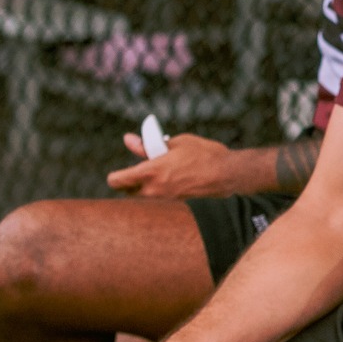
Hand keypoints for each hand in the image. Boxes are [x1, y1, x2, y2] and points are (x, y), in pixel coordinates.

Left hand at [106, 132, 242, 197]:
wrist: (227, 174)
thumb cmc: (202, 154)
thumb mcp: (175, 143)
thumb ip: (148, 145)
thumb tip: (128, 140)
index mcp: (150, 172)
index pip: (117, 181)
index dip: (115, 175)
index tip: (121, 169)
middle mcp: (153, 189)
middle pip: (126, 191)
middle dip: (129, 180)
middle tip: (141, 167)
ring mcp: (164, 198)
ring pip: (142, 194)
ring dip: (144, 184)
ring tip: (160, 169)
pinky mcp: (174, 201)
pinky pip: (157, 195)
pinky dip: (158, 187)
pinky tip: (173, 175)